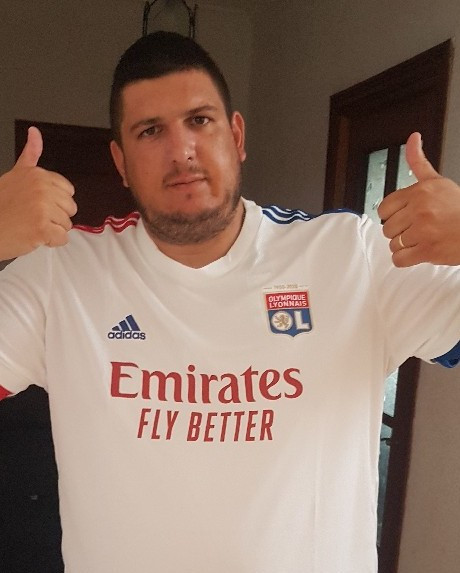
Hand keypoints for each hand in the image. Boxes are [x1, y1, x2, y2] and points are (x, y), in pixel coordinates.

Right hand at [0, 127, 77, 260]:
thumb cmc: (1, 207)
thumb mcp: (15, 175)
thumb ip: (30, 155)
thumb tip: (35, 131)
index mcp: (37, 174)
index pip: (68, 191)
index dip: (55, 201)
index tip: (36, 203)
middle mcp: (41, 187)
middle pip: (70, 208)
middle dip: (55, 216)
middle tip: (32, 216)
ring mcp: (42, 207)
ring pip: (67, 224)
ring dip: (52, 229)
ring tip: (31, 225)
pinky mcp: (42, 228)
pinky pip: (62, 238)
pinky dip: (50, 242)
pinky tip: (34, 235)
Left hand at [378, 132, 459, 266]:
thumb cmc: (458, 208)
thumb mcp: (438, 181)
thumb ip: (418, 162)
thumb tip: (412, 138)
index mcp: (419, 192)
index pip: (384, 208)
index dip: (392, 215)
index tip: (404, 216)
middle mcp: (420, 210)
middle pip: (387, 228)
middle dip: (400, 231)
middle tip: (417, 229)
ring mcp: (423, 231)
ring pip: (393, 244)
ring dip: (405, 246)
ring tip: (422, 239)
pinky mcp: (427, 250)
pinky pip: (399, 259)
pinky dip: (405, 259)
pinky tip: (417, 252)